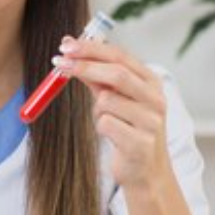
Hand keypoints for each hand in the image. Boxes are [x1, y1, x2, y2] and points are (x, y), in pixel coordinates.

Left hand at [54, 36, 170, 189]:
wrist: (145, 171)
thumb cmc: (127, 128)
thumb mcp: (116, 98)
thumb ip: (98, 76)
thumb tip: (70, 49)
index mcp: (151, 82)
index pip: (120, 56)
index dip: (91, 48)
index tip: (65, 44)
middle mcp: (156, 98)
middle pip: (117, 73)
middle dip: (85, 66)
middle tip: (58, 62)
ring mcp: (151, 121)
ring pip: (106, 101)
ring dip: (96, 110)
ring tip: (108, 122)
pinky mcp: (140, 143)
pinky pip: (105, 124)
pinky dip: (101, 128)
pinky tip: (114, 137)